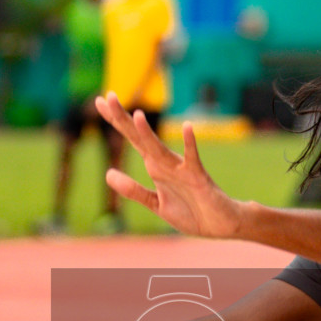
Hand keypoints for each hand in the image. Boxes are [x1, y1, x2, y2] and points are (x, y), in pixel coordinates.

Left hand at [94, 91, 242, 238]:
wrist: (222, 225)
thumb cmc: (192, 213)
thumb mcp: (156, 204)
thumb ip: (133, 190)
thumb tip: (108, 174)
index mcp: (155, 167)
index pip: (131, 139)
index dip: (116, 121)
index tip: (99, 101)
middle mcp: (165, 163)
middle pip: (140, 138)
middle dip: (123, 119)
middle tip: (108, 96)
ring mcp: (181, 169)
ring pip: (160, 150)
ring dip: (149, 135)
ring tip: (137, 115)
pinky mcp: (198, 178)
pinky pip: (193, 159)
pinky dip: (190, 144)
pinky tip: (187, 127)